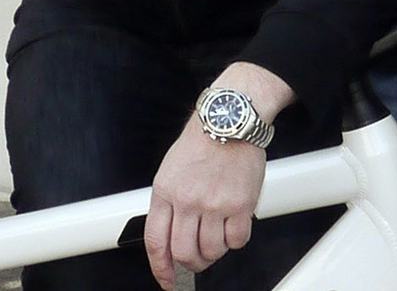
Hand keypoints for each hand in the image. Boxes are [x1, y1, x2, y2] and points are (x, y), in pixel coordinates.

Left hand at [145, 124, 265, 288]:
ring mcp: (214, 204)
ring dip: (215, 251)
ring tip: (217, 235)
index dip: (160, 267)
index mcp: (165, 191)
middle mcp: (187, 200)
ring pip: (211, 251)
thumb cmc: (201, 143)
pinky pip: (237, 241)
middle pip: (184, 253)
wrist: (229, 122)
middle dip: (191, 264)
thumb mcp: (170, 171)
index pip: (156, 241)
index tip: (166, 279)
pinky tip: (233, 225)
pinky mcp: (240, 205)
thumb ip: (169, 203)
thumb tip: (170, 236)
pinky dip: (235, 240)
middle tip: (197, 259)